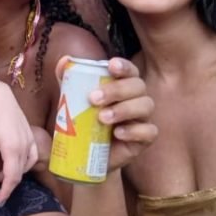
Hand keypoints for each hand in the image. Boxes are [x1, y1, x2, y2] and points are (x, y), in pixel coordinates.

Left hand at [0, 84, 38, 205]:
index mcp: (12, 148)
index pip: (12, 177)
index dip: (5, 192)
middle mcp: (24, 146)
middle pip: (19, 174)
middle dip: (8, 187)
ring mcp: (30, 141)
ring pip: (25, 167)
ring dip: (14, 176)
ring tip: (2, 182)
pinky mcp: (31, 137)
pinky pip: (31, 157)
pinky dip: (24, 166)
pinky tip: (15, 167)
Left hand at [63, 57, 156, 172]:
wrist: (84, 155)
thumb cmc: (81, 122)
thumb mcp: (71, 101)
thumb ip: (68, 80)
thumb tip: (65, 60)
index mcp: (122, 85)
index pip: (129, 71)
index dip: (123, 66)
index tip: (111, 66)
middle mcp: (136, 98)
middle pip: (138, 86)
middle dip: (117, 89)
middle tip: (93, 98)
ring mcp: (142, 119)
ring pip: (146, 106)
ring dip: (124, 109)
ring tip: (102, 118)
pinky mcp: (144, 139)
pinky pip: (149, 131)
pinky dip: (134, 131)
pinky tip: (117, 133)